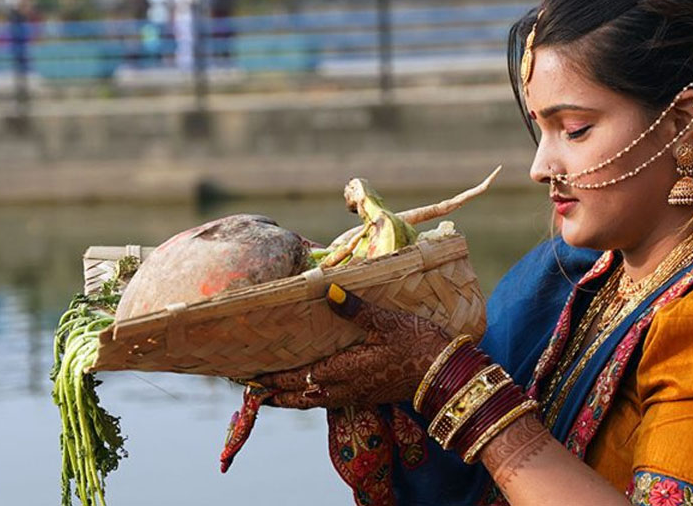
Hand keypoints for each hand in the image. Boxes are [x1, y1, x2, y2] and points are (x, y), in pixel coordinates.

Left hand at [257, 284, 450, 408]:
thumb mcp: (387, 322)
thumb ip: (355, 309)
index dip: (269, 378)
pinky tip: (310, 388)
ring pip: (312, 401)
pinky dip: (311, 396)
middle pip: (298, 397)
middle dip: (273, 393)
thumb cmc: (417, 344)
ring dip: (290, 397)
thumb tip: (328, 291)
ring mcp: (355, 396)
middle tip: (250, 388)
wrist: (446, 375)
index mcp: (342, 371)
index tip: (246, 377)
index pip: (294, 377)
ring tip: (271, 393)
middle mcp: (343, 388)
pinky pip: (328, 400)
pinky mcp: (366, 396)